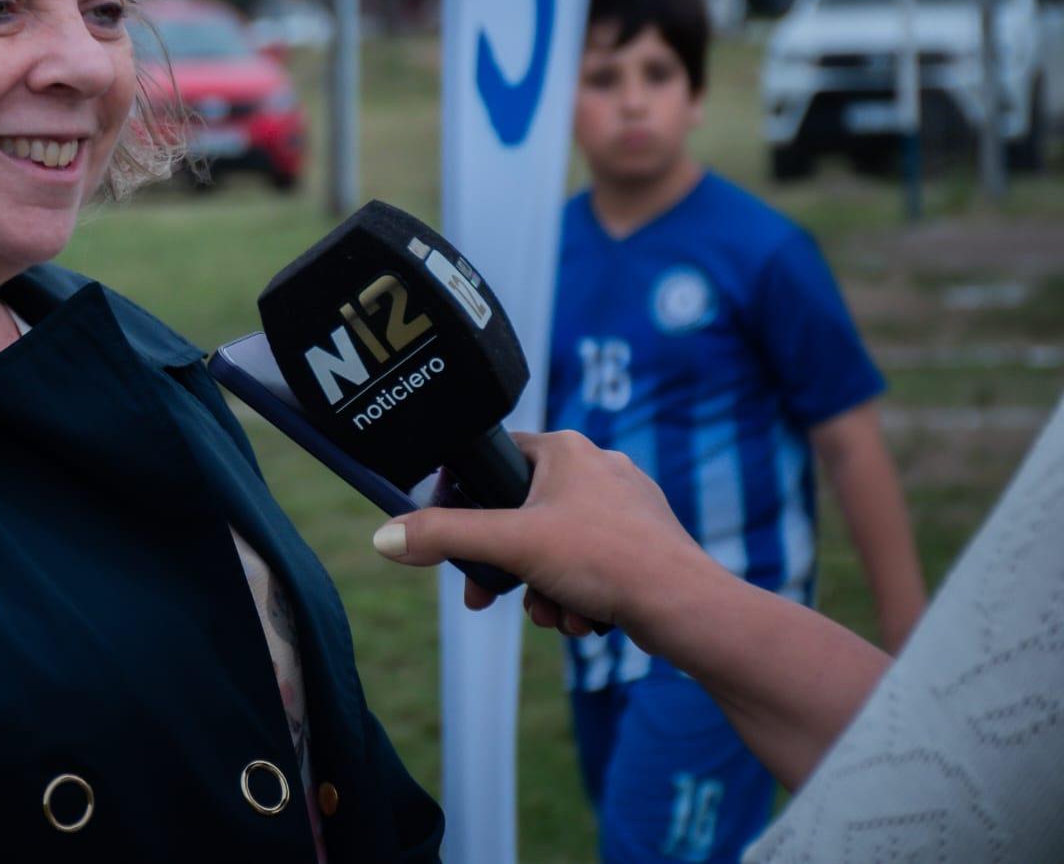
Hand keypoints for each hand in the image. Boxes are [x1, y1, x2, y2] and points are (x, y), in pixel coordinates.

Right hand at [372, 431, 723, 644]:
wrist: (685, 608)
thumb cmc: (605, 560)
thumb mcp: (511, 545)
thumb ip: (445, 537)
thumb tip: (383, 537)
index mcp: (565, 449)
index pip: (495, 459)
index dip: (466, 501)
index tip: (457, 542)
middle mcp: (596, 467)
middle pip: (520, 514)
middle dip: (509, 566)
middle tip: (492, 596)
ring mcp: (623, 506)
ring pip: (552, 547)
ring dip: (542, 589)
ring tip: (556, 612)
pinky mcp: (640, 543)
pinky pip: (586, 565)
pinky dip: (576, 595)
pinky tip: (585, 617)